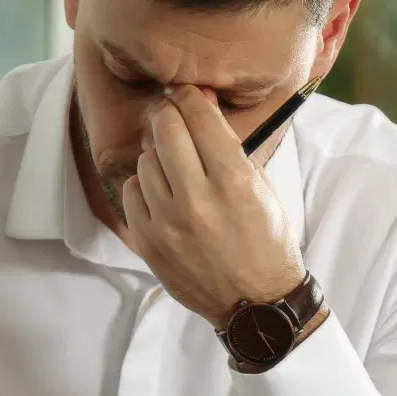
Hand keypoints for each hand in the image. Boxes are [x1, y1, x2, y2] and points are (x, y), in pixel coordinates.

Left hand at [123, 85, 306, 327]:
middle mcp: (198, 199)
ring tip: (175, 168)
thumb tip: (200, 100)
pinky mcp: (149, 241)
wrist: (255, 302)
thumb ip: (228, 145)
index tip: (185, 93)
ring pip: (145, 160)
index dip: (189, 96)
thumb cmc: (265, 240)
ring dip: (158, 156)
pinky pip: (131, 192)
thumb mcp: (260, 187)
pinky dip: (144, 187)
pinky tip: (163, 195)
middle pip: (165, 129)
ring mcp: (169, 222)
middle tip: (170, 115)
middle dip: (167, 115)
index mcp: (234, 180)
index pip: (199, 116)